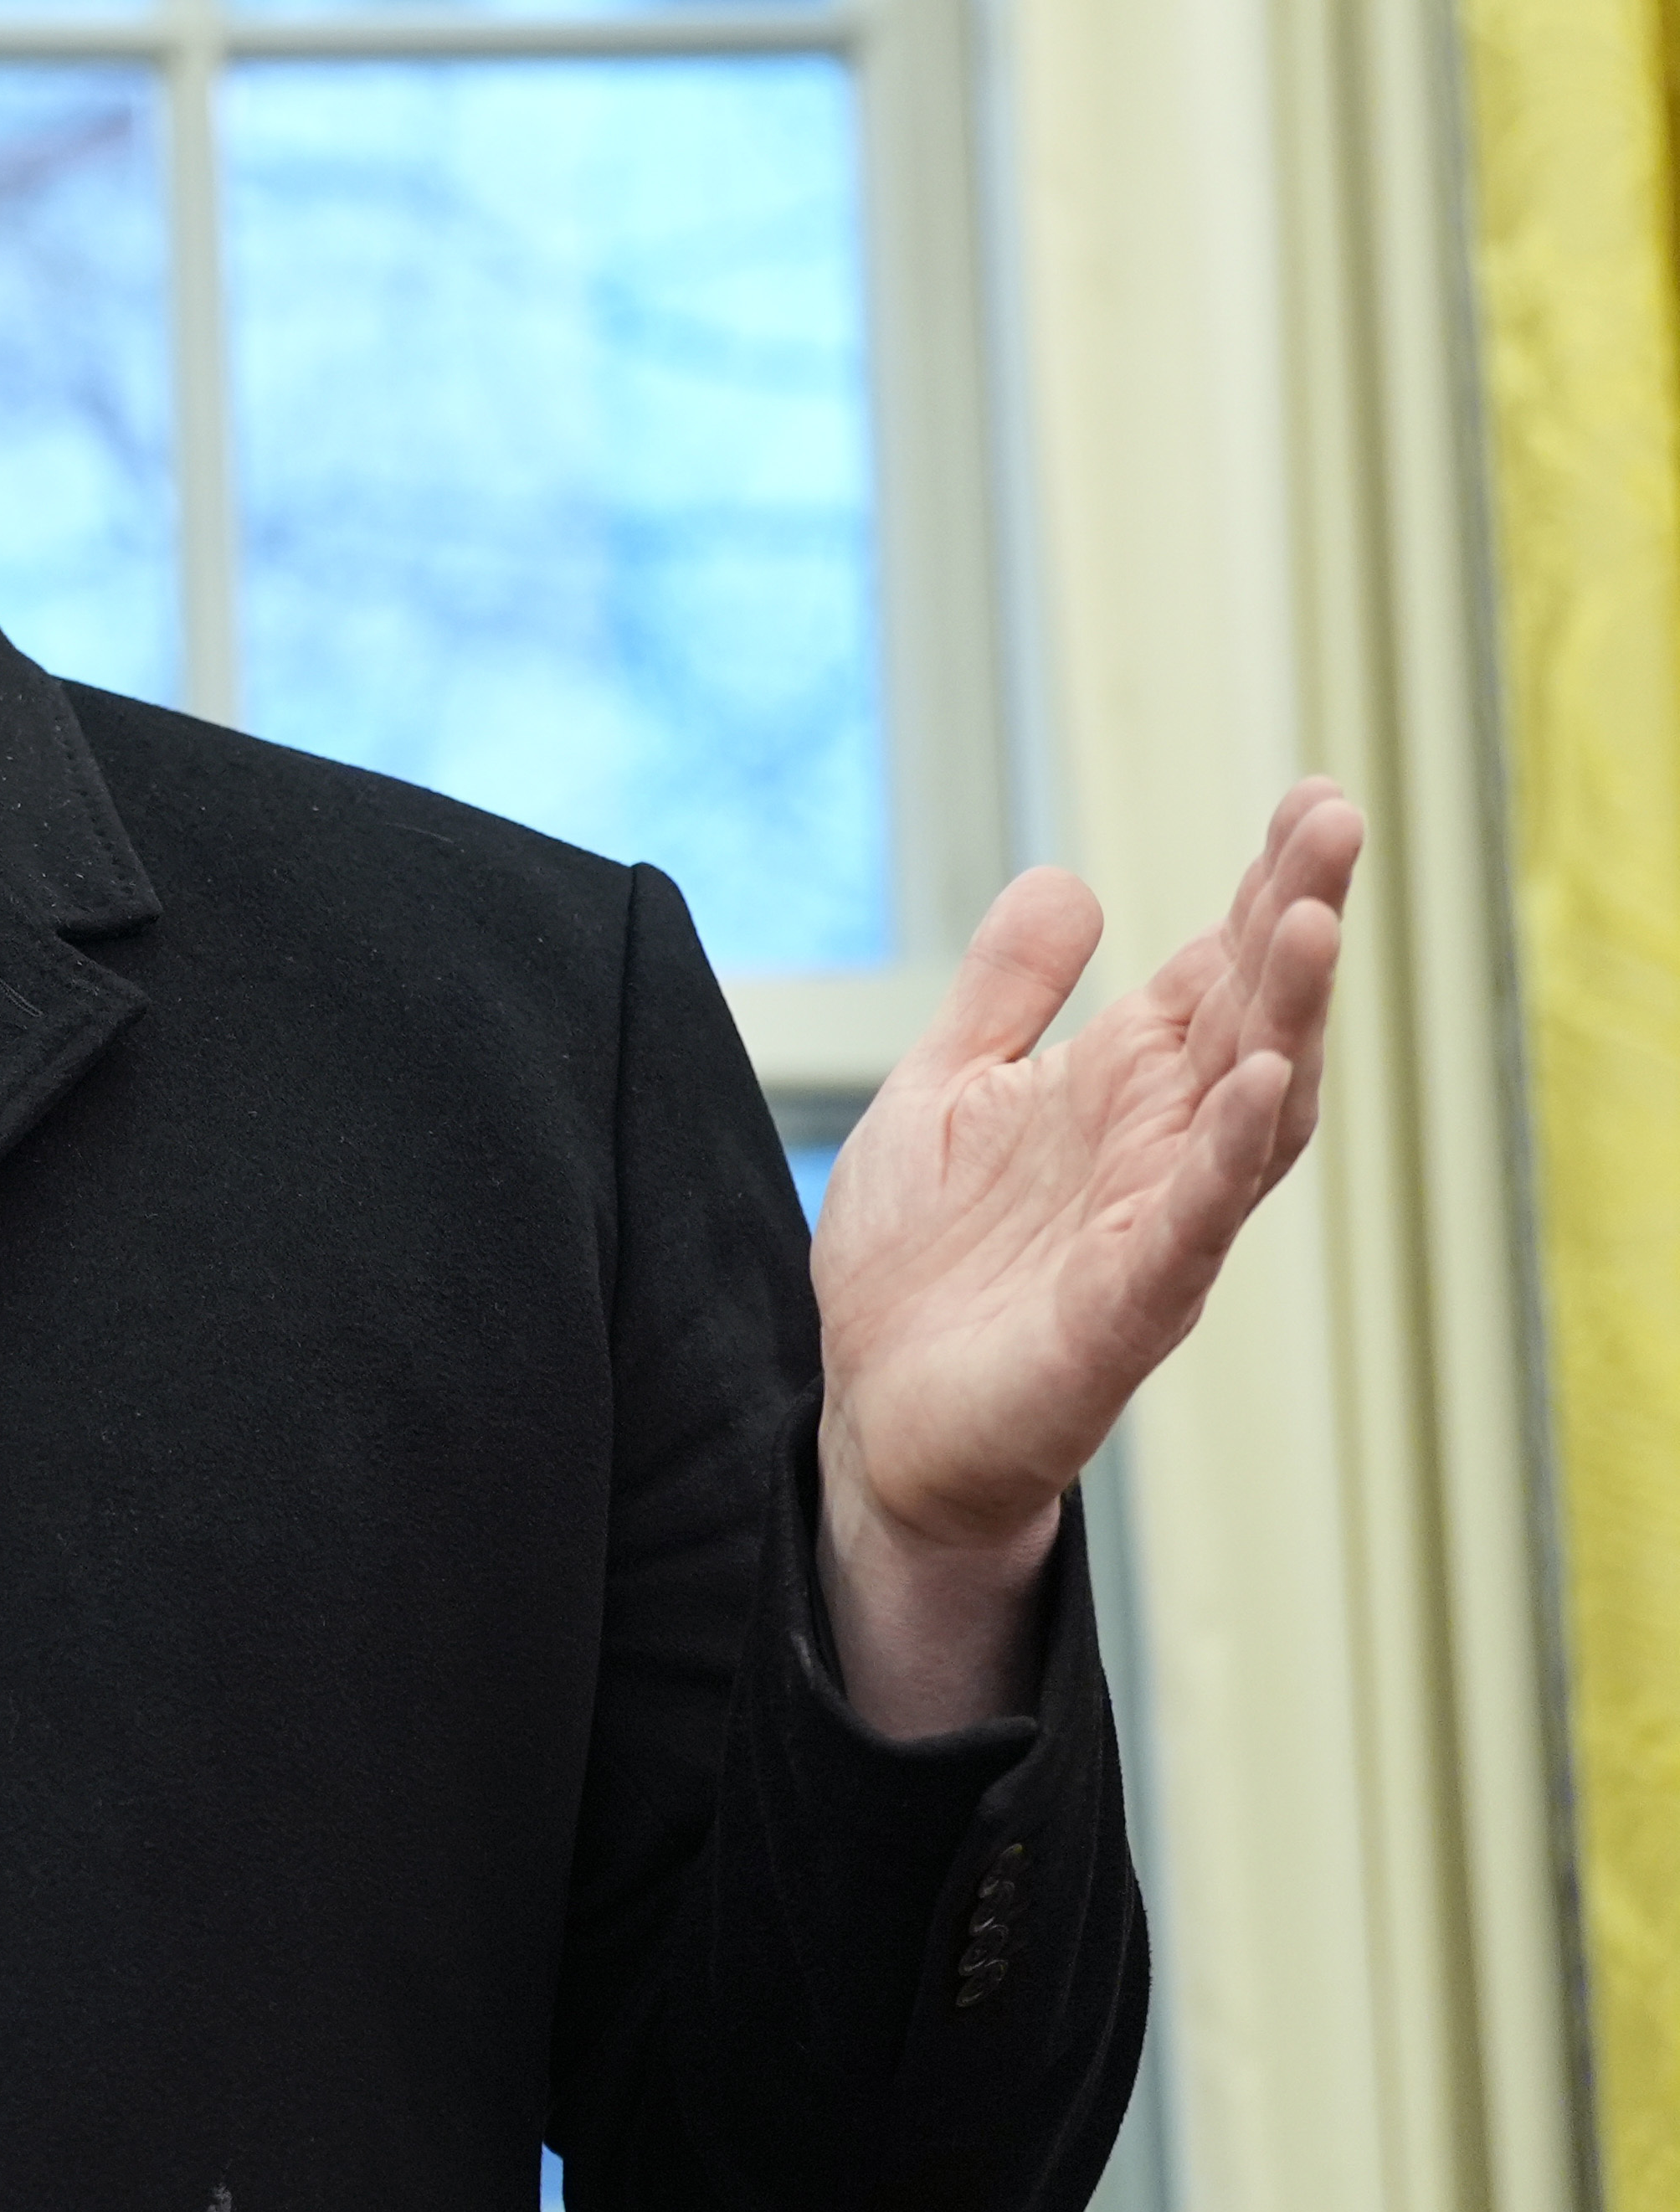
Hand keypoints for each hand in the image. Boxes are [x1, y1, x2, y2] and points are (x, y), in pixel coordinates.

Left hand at [809, 780, 1361, 1735]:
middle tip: (1337, 818)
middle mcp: (1156, 1147)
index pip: (1213, 971)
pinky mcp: (1122, 1307)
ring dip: (1284, 1019)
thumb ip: (1007, 993)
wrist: (874, 1417)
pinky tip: (1249, 1085)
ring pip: (1249, 1109)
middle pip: (1251, 1017)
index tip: (1311, 795)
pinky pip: (1191, 1224)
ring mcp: (1152, 1225)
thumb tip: (1071, 880)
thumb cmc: (921, 1264)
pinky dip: (1222, 1155)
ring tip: (1313, 920)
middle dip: (1296, 918)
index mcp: (1119, 1089)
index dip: (1263, 886)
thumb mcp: (945, 1090)